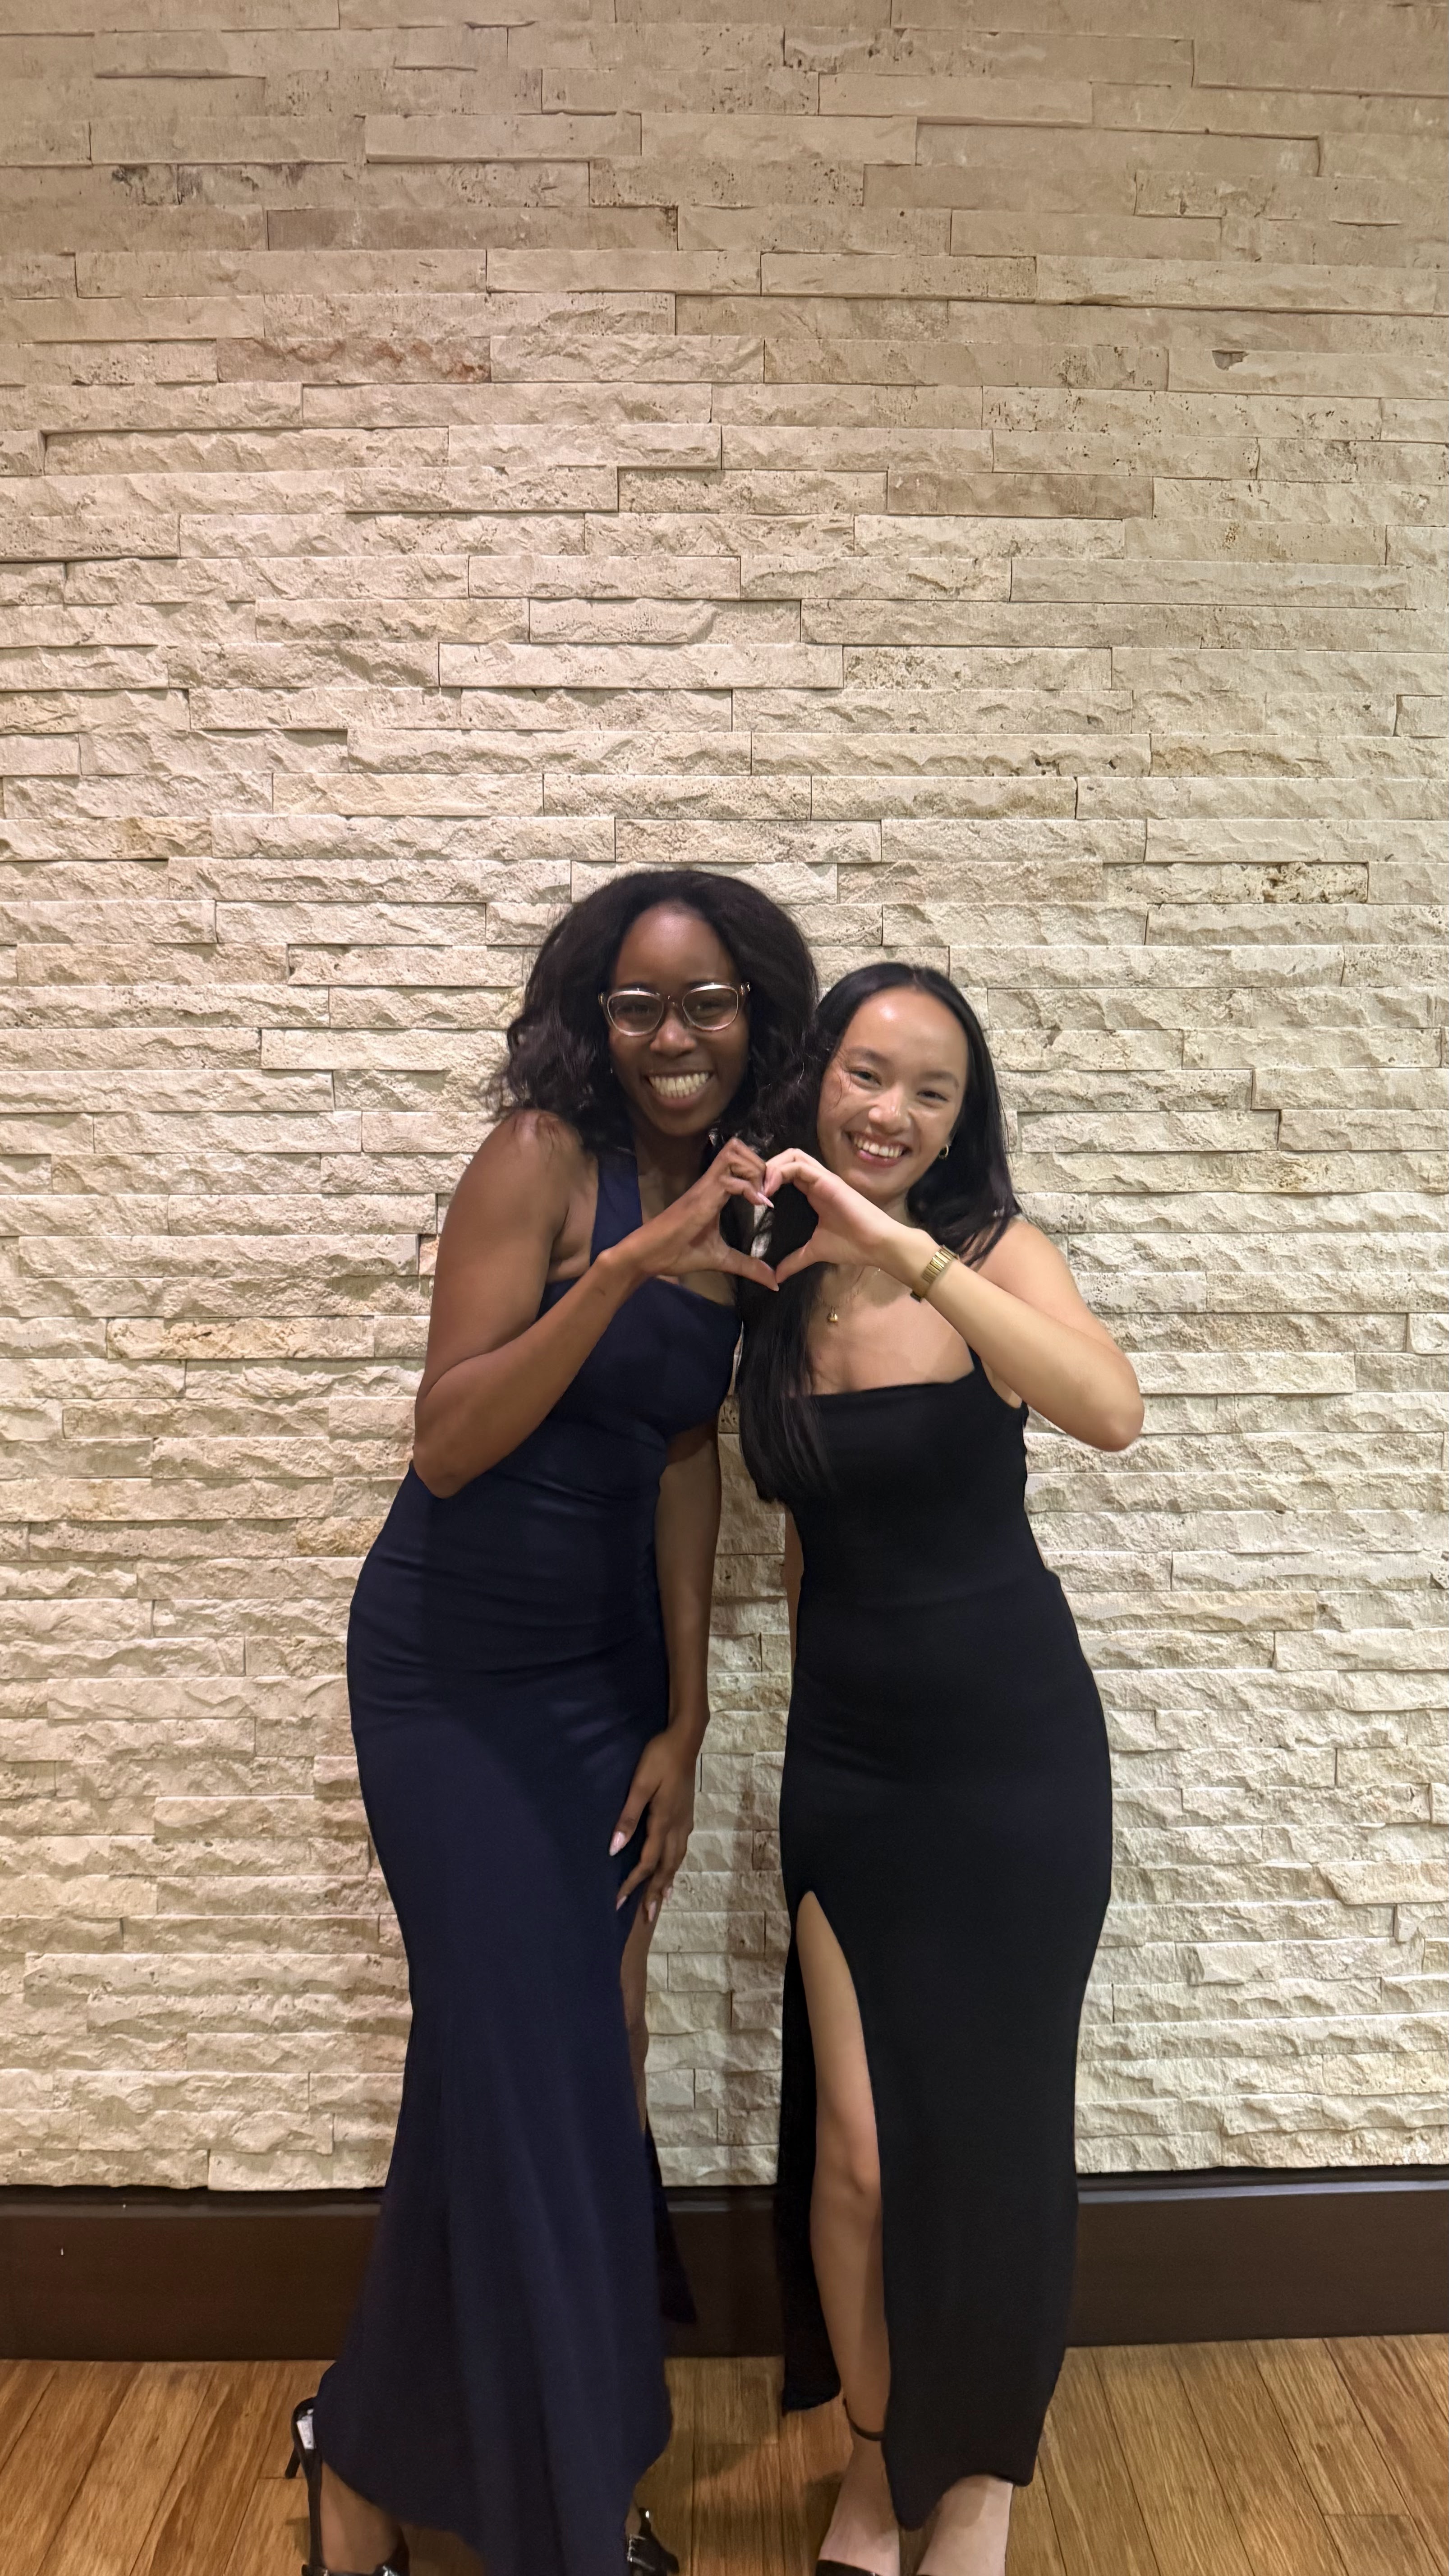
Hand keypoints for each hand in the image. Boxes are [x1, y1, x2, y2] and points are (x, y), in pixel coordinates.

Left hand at [610, 1727, 698, 1919]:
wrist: (686, 1739)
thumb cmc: (659, 1758)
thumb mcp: (640, 1785)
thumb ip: (628, 1817)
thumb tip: (615, 1849)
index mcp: (663, 1822)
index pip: (647, 1862)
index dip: (632, 1884)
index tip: (618, 1902)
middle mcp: (677, 1827)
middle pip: (666, 1867)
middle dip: (655, 1893)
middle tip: (647, 1917)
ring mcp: (684, 1820)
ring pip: (676, 1859)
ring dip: (667, 1881)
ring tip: (662, 1899)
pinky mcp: (686, 1813)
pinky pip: (681, 1848)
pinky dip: (675, 1864)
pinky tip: (673, 1865)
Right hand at [623, 1138, 777, 1291]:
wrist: (650, 1256)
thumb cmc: (679, 1253)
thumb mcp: (721, 1259)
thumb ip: (747, 1266)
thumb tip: (773, 1281)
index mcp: (716, 1191)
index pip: (739, 1161)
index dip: (760, 1171)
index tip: (771, 1199)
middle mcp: (711, 1183)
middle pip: (738, 1148)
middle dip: (760, 1164)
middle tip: (770, 1191)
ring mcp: (706, 1187)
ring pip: (734, 1155)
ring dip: (755, 1171)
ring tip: (763, 1197)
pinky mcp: (702, 1197)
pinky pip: (730, 1180)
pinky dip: (749, 1189)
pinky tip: (759, 1205)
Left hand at [760, 1147, 925, 1284]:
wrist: (877, 1246)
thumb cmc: (852, 1245)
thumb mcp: (814, 1251)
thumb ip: (794, 1260)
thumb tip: (776, 1276)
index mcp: (813, 1193)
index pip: (786, 1173)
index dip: (767, 1179)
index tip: (753, 1199)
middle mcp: (817, 1181)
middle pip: (787, 1157)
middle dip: (766, 1168)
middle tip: (752, 1189)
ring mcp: (823, 1179)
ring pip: (792, 1155)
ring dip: (770, 1167)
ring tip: (759, 1189)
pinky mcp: (828, 1181)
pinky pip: (800, 1166)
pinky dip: (780, 1172)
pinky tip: (769, 1190)